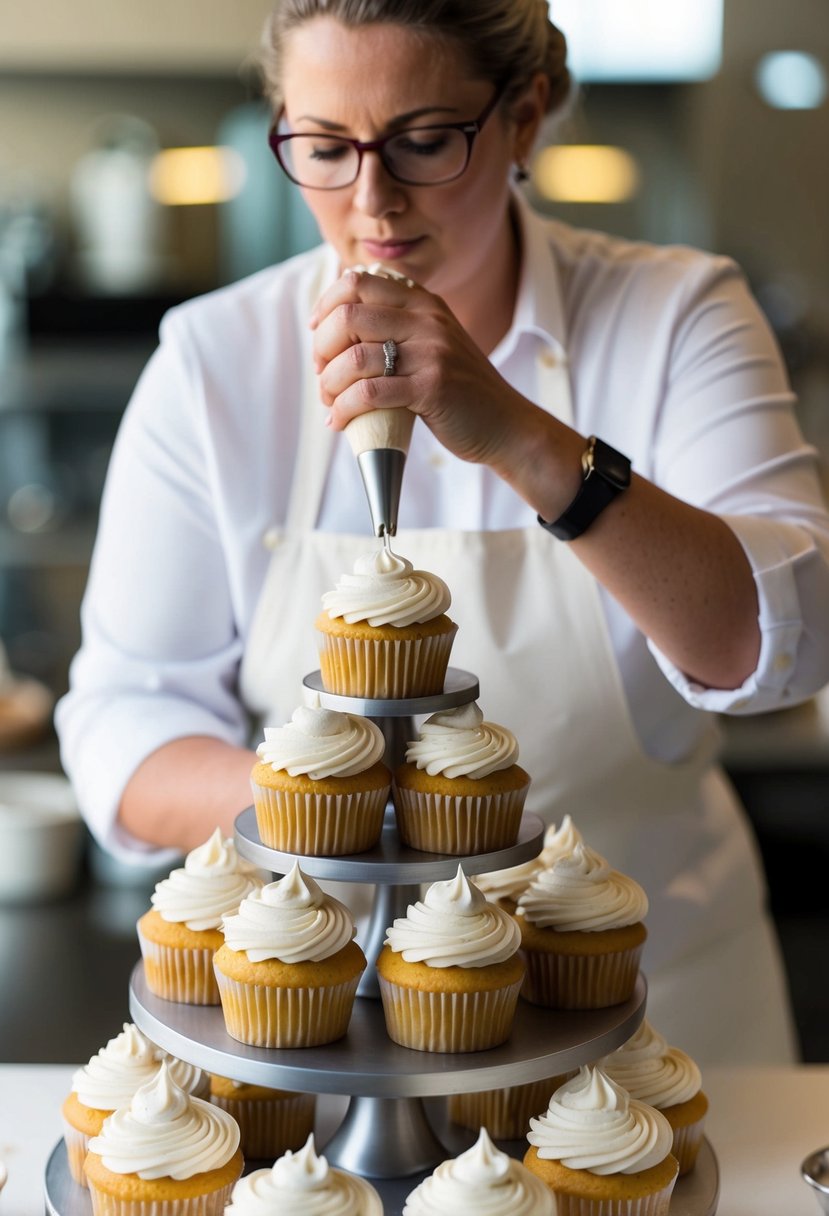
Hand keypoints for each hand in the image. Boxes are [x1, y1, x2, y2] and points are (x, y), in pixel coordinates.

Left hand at [309, 268, 539, 470]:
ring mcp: (432, 352)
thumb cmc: (462, 391)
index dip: (327, 304)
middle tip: (321, 373)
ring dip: (328, 385)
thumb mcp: (436, 343)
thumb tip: (341, 326)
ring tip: (329, 403)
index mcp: (424, 303)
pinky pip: (369, 393)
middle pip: (348, 316)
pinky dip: (344, 410)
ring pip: (354, 358)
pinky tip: (340, 422)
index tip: (317, 331)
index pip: (358, 281)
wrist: (507, 425)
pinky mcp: (432, 388)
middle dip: (322, 348)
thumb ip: (400, 328)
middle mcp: (427, 320)